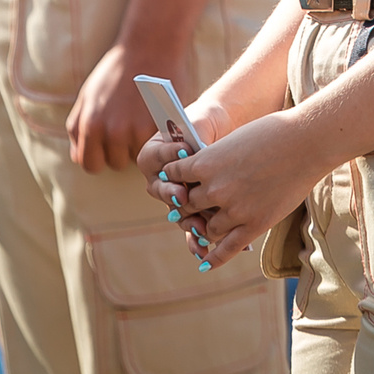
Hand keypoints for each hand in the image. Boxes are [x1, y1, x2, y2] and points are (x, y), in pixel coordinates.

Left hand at [70, 44, 174, 173]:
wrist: (149, 46)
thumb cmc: (116, 71)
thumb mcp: (86, 96)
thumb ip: (77, 128)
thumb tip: (77, 156)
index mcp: (91, 125)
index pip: (90, 164)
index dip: (98, 156)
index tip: (107, 145)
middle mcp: (113, 132)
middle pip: (115, 163)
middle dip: (120, 150)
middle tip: (128, 127)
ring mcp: (138, 131)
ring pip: (137, 158)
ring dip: (139, 146)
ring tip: (142, 123)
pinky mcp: (161, 127)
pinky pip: (155, 147)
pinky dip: (155, 139)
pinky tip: (155, 121)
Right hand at [138, 95, 236, 253]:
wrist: (219, 135)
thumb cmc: (205, 124)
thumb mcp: (199, 123)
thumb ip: (194, 134)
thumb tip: (197, 151)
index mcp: (153, 154)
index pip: (154, 157)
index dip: (167, 155)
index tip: (184, 151)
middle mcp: (159, 179)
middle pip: (161, 190)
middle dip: (173, 194)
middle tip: (183, 195)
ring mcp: (174, 197)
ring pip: (177, 213)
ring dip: (187, 222)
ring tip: (201, 228)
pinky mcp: (190, 211)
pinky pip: (189, 229)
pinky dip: (196, 240)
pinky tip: (204, 251)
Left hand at [152, 110, 322, 269]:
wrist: (306, 143)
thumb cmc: (273, 133)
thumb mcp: (234, 140)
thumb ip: (216, 161)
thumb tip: (204, 174)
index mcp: (205, 162)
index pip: (174, 175)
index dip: (176, 177)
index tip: (179, 180)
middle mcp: (214, 189)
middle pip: (187, 205)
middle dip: (188, 205)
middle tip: (190, 207)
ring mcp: (234, 210)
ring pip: (206, 228)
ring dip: (205, 227)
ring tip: (207, 226)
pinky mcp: (254, 225)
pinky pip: (226, 249)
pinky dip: (213, 259)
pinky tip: (204, 265)